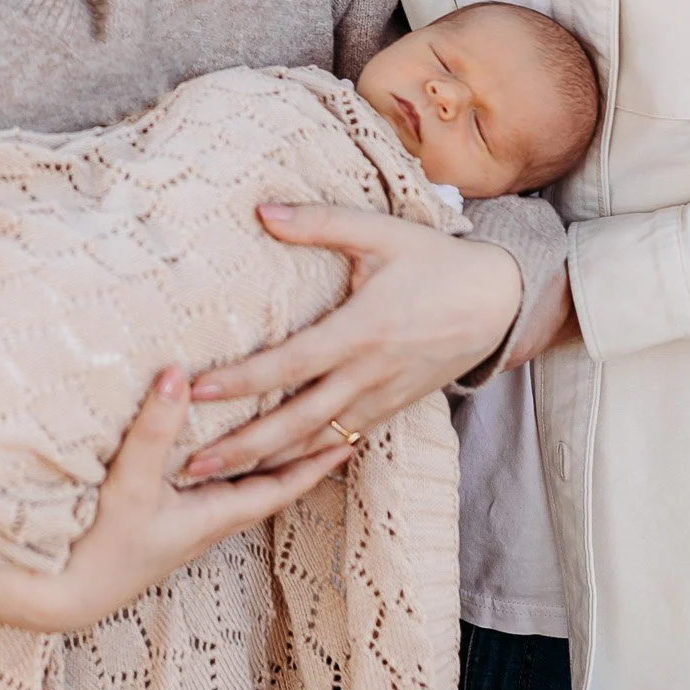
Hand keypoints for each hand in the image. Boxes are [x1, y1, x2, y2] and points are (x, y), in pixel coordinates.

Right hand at [0, 366, 353, 632]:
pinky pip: (206, 489)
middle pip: (266, 487)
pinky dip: (223, 466)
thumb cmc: (98, 548)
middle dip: (297, 457)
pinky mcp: (156, 524)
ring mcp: (181, 526)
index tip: (348, 437)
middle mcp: (205, 524)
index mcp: (212, 517)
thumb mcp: (130, 485)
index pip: (278, 487)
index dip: (314, 462)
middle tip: (328, 426)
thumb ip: (154, 430)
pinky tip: (210, 451)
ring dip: (260, 461)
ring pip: (237, 488)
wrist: (56, 595)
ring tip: (280, 429)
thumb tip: (179, 373)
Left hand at [181, 204, 522, 479]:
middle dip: (242, 447)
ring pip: (315, 442)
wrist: (500, 302)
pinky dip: (305, 461)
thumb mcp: (381, 232)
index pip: (291, 363)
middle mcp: (369, 374)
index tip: (197, 390)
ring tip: (217, 479)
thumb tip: (261, 210)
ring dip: (266, 463)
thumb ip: (320, 223)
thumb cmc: (435, 261)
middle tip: (190, 465)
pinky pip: (341, 442)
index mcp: (362, 331)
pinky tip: (271, 474)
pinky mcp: (391, 410)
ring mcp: (381, 398)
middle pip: (296, 421)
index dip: (243, 379)